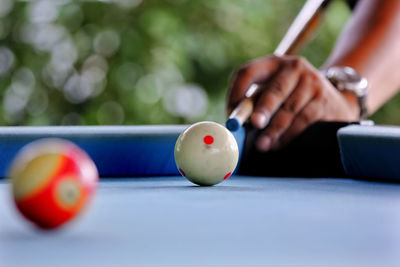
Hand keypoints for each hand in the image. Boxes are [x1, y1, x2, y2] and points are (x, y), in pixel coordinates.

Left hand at [227, 55, 359, 150]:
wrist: (333, 101)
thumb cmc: (291, 99)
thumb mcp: (272, 93)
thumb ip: (254, 103)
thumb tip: (235, 124)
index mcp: (273, 63)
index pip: (248, 72)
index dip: (236, 93)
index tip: (231, 114)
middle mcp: (294, 67)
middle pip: (274, 89)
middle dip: (263, 109)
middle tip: (255, 124)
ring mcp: (312, 82)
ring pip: (289, 108)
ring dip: (274, 129)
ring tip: (262, 145)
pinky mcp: (323, 100)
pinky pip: (303, 119)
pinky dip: (288, 135)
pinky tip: (277, 144)